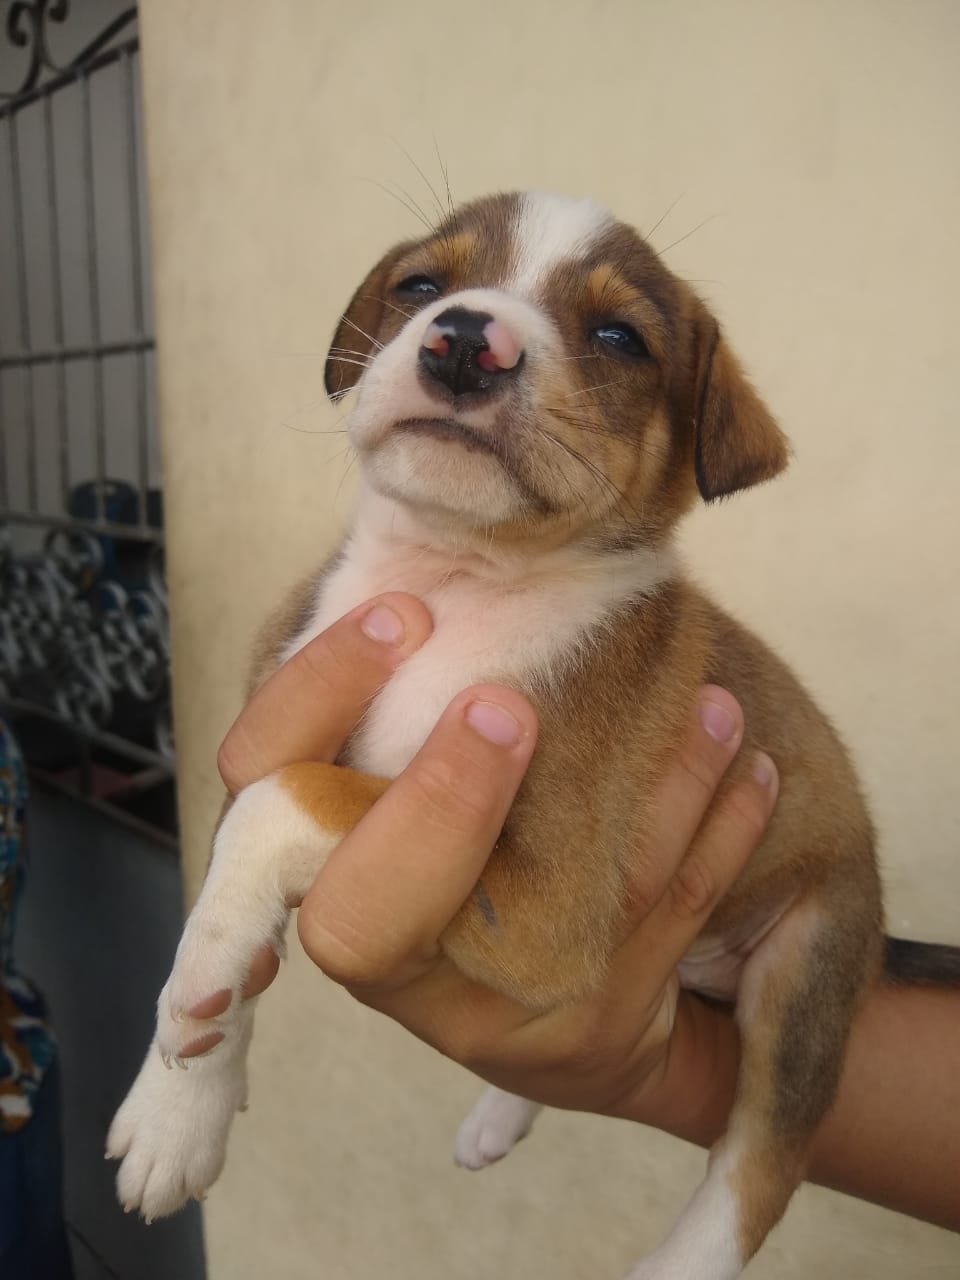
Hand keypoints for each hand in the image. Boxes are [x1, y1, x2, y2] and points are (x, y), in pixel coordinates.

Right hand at [195, 592, 776, 1131]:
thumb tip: (435, 553)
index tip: (405, 616)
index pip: (268, 802)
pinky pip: (668, 911)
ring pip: (567, 897)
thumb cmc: (482, 873)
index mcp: (330, 881)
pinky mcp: (597, 1027)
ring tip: (714, 701)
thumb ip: (411, 717)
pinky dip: (720, 827)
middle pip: (361, 919)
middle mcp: (396, 972)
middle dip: (437, 801)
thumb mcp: (429, 803)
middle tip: (505, 702)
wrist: (576, 1036)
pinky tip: (751, 767)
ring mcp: (499, 1013)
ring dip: (657, 783)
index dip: (318, 701)